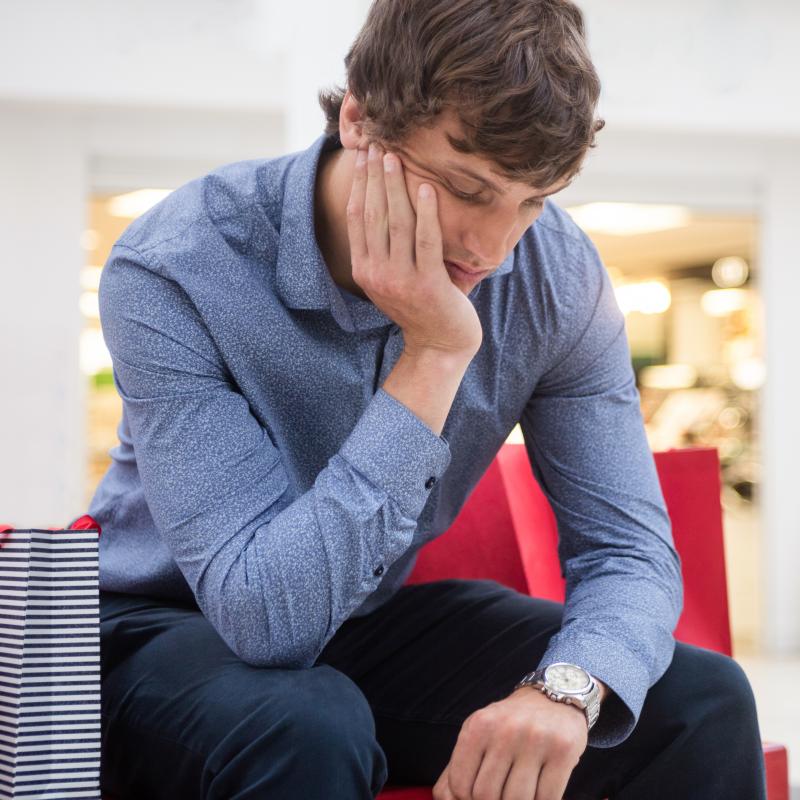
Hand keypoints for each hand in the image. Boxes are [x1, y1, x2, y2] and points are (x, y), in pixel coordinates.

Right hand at [346, 141, 483, 357]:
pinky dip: (426, 212)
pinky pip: (425, 240)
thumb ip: (381, 250)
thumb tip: (380, 204)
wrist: (439, 344)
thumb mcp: (389, 280)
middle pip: (373, 215)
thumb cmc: (418, 307)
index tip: (364, 156)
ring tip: (397, 158)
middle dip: (374, 177)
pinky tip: (427, 188)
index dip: (360, 184)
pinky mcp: (427, 284)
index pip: (357, 218)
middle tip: (378, 144)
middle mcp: (377, 274)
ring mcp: (401, 280)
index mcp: (363, 270)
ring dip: (395, 186)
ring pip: (396, 223)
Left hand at [432, 686, 588, 799]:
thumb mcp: (478, 732)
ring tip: (522, 791)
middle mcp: (505, 730)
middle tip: (503, 794)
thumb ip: (458, 766)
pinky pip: (548, 798)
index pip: (460, 785)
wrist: (554, 696)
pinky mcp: (562, 750)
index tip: (479, 795)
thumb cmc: (510, 723)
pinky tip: (541, 791)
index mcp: (478, 726)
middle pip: (487, 796)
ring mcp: (535, 739)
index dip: (467, 799)